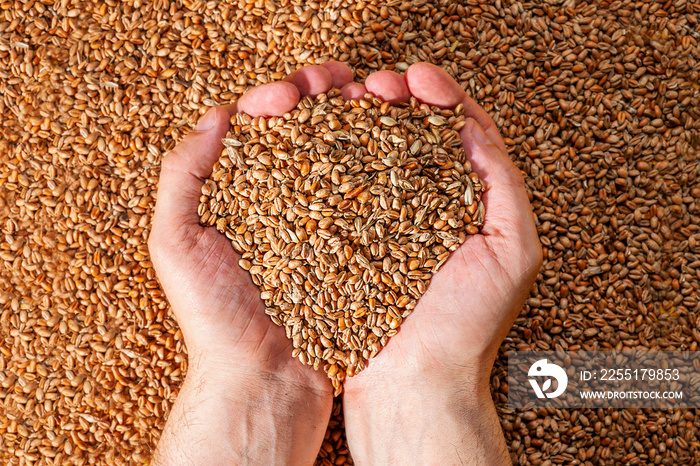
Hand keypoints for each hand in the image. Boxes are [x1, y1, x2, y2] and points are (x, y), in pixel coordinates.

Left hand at [149, 62, 354, 464]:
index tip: (291, 92)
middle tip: (343, 80)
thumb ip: (182, 175)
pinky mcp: (355, 246)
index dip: (277, 98)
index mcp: (241, 193)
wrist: (263, 380)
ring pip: (343, 157)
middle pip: (307, 133)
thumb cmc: (214, 317)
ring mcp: (324, 222)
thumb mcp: (174, 243)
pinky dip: (384, 167)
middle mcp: (284, 201)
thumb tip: (217, 115)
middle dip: (324, 98)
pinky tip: (396, 147)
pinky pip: (371, 198)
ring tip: (376, 100)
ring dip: (359, 122)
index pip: (259, 129)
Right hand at [342, 63, 541, 464]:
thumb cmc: (469, 324)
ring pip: (372, 155)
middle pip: (411, 134)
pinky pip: (340, 190)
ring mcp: (385, 220)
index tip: (418, 77)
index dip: (441, 96)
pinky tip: (319, 139)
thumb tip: (472, 128)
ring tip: (343, 98)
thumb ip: (503, 184)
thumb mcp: (514, 250)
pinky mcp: (349, 239)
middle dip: (394, 99)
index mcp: (469, 201)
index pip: (458, 132)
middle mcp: (426, 205)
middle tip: (376, 83)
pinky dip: (331, 159)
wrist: (415, 382)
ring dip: (360, 120)